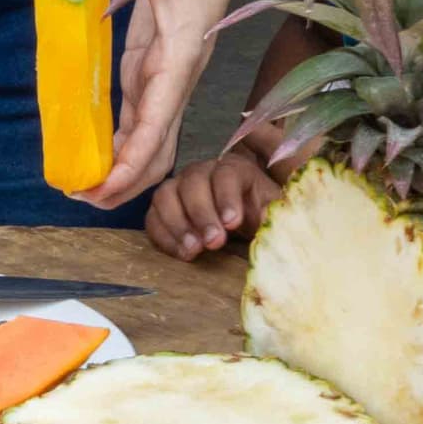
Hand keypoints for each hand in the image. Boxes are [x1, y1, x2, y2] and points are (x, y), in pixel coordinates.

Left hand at [60, 0, 233, 209]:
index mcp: (181, 53)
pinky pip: (141, 120)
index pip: (160, 118)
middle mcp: (178, 76)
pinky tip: (96, 161)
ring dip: (124, 170)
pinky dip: (121, 146)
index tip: (106, 185)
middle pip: (160, 146)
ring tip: (84, 191)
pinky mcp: (154, 72)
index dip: (135, 158)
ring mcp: (167, 78)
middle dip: (127, 180)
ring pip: (152, 140)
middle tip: (81, 198)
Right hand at [146, 150, 284, 259]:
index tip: (232, 224)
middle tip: (213, 243)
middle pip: (193, 183)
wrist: (240, 225)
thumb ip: (270, 212)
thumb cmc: (256, 214)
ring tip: (193, 250)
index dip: (227, 198)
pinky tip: (180, 254)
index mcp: (234, 169)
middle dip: (202, 214)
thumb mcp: (270, 211)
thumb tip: (264, 217)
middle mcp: (202, 173)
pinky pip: (152, 217)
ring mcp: (178, 188)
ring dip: (178, 224)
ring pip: (166, 196)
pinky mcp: (162, 209)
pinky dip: (163, 236)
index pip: (226, 175)